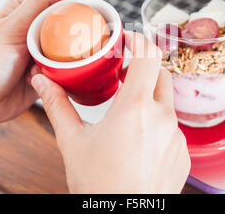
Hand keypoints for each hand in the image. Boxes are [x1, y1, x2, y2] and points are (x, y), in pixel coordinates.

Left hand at [0, 0, 80, 124]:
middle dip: (75, 36)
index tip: (80, 19)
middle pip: (72, 24)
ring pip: (73, 48)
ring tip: (53, 65)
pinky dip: (64, 74)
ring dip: (68, 58)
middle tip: (67, 48)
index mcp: (27, 9)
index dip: (77, 6)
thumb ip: (42, 0)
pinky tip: (49, 78)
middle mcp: (37, 28)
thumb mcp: (14, 25)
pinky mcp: (49, 71)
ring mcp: (44, 50)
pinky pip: (68, 70)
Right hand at [31, 32, 190, 192]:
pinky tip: (138, 140)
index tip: (127, 40)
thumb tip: (41, 82)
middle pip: (159, 74)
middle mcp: (162, 117)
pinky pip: (172, 126)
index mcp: (134, 107)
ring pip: (166, 101)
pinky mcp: (183, 152)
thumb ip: (57, 106)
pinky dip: (157, 123)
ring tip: (126, 113)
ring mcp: (176, 136)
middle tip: (122, 77)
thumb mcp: (72, 142)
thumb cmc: (98, 184)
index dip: (138, 39)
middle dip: (142, 69)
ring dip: (148, 98)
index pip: (148, 54)